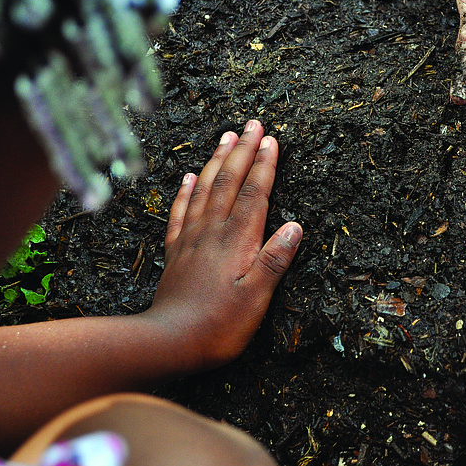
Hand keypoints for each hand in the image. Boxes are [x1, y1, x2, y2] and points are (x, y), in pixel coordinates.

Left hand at [142, 120, 301, 371]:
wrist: (170, 341)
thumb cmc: (220, 325)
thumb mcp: (257, 299)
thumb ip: (275, 260)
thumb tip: (296, 226)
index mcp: (237, 241)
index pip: (254, 193)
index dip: (265, 165)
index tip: (272, 140)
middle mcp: (213, 232)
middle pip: (229, 181)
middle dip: (243, 150)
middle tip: (253, 124)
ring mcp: (192, 239)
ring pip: (204, 189)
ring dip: (217, 160)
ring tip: (226, 137)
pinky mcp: (177, 251)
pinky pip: (181, 211)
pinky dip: (185, 190)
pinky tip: (188, 177)